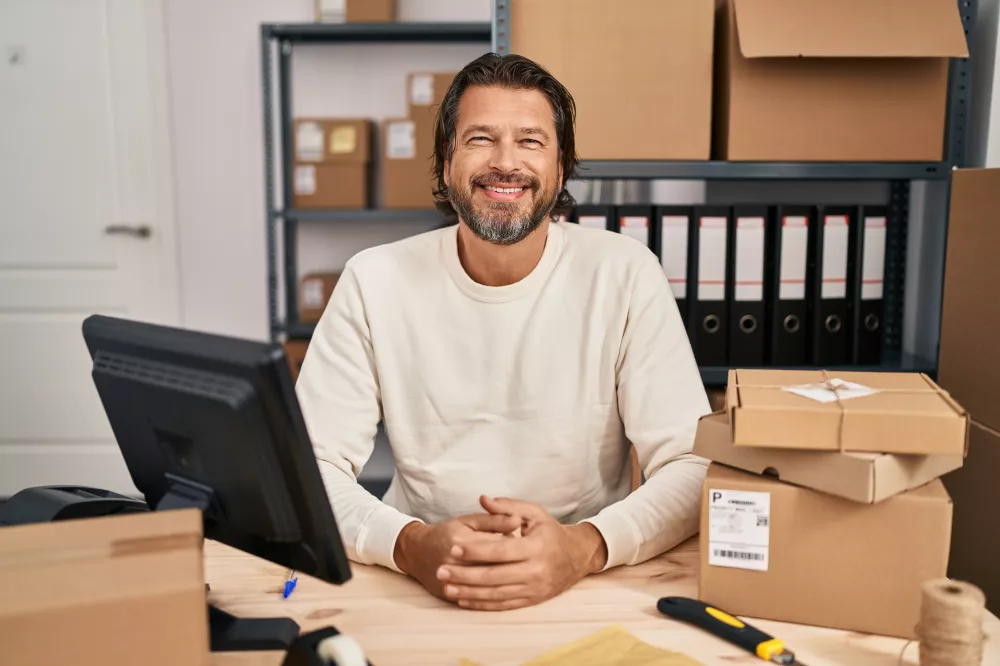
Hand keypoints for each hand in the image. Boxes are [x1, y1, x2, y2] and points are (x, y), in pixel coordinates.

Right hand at [393, 512, 521, 600]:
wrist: (417, 552)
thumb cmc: (448, 533)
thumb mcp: (469, 520)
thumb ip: (494, 520)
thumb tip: (518, 521)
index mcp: (460, 539)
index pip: (495, 546)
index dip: (513, 546)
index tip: (525, 543)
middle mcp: (453, 561)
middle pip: (491, 568)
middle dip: (511, 566)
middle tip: (524, 562)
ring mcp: (450, 581)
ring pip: (484, 587)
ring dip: (503, 584)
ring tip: (516, 576)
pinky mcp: (449, 595)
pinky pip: (474, 600)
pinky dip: (490, 599)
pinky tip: (503, 593)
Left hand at [437, 496, 608, 610]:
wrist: (577, 557)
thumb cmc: (551, 532)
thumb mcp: (534, 513)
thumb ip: (507, 506)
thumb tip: (483, 499)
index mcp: (536, 547)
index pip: (500, 551)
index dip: (475, 551)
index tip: (453, 548)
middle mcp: (535, 571)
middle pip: (494, 576)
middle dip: (465, 574)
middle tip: (441, 570)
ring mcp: (534, 589)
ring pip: (496, 594)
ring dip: (469, 592)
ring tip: (447, 586)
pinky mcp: (531, 600)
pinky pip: (503, 605)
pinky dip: (482, 604)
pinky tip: (464, 599)